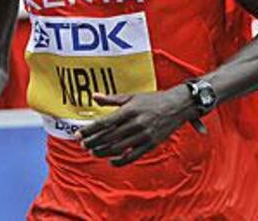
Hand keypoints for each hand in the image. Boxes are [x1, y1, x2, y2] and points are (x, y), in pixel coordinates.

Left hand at [77, 86, 197, 166]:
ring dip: (103, 151)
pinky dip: (121, 160)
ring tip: (93, 151)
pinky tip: (111, 160)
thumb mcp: (132, 97)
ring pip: (118, 148)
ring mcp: (144, 135)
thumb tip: (94, 96)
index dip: (90, 130)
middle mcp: (136, 124)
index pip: (105, 123)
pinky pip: (133, 156)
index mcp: (129, 110)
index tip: (79, 134)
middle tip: (82, 144)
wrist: (178, 106)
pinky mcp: (151, 144)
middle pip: (109, 137)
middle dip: (93, 142)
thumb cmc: (153, 100)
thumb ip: (112, 99)